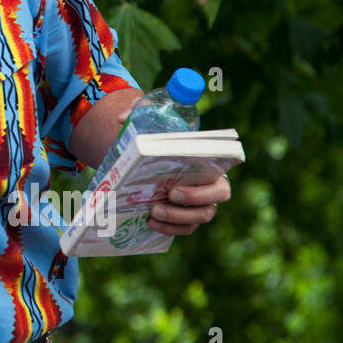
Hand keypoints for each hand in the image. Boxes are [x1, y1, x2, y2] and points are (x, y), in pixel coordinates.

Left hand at [107, 105, 232, 235]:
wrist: (153, 159)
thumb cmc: (161, 141)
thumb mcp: (151, 124)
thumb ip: (140, 114)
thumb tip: (122, 119)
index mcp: (211, 164)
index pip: (220, 177)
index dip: (204, 187)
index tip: (176, 187)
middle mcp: (211, 187)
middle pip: (215, 200)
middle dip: (193, 201)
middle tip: (169, 195)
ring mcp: (201, 205)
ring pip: (201, 217)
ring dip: (178, 217)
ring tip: (154, 212)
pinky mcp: (188, 218)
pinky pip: (185, 229)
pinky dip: (170, 229)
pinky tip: (150, 223)